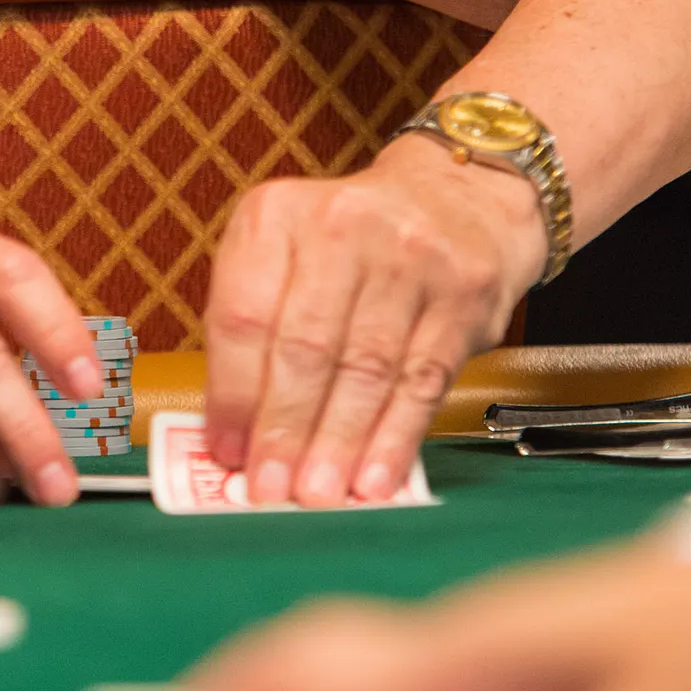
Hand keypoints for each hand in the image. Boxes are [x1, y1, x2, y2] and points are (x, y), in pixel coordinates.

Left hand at [203, 136, 543, 505]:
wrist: (458, 198)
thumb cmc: (351, 242)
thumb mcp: (285, 253)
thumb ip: (255, 330)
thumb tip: (232, 432)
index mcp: (276, 214)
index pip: (244, 316)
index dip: (233, 394)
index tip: (227, 451)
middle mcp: (343, 224)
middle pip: (306, 347)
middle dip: (285, 429)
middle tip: (271, 488)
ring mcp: (410, 256)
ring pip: (366, 368)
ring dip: (338, 442)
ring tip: (319, 492)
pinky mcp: (463, 293)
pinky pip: (422, 379)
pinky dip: (395, 436)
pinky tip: (375, 476)